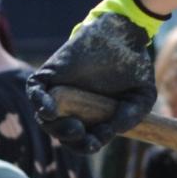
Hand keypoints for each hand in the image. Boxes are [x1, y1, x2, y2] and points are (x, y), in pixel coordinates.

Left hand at [28, 0, 167, 153]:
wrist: (125, 32)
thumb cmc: (134, 66)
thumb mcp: (141, 98)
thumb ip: (130, 118)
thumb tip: (111, 133)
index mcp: (90, 118)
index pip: (80, 141)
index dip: (85, 145)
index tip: (95, 141)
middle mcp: (71, 108)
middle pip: (60, 133)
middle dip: (70, 140)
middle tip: (81, 134)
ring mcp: (58, 93)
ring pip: (46, 119)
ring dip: (56, 128)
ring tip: (74, 127)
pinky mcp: (48, 76)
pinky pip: (35, 93)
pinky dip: (40, 103)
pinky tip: (49, 112)